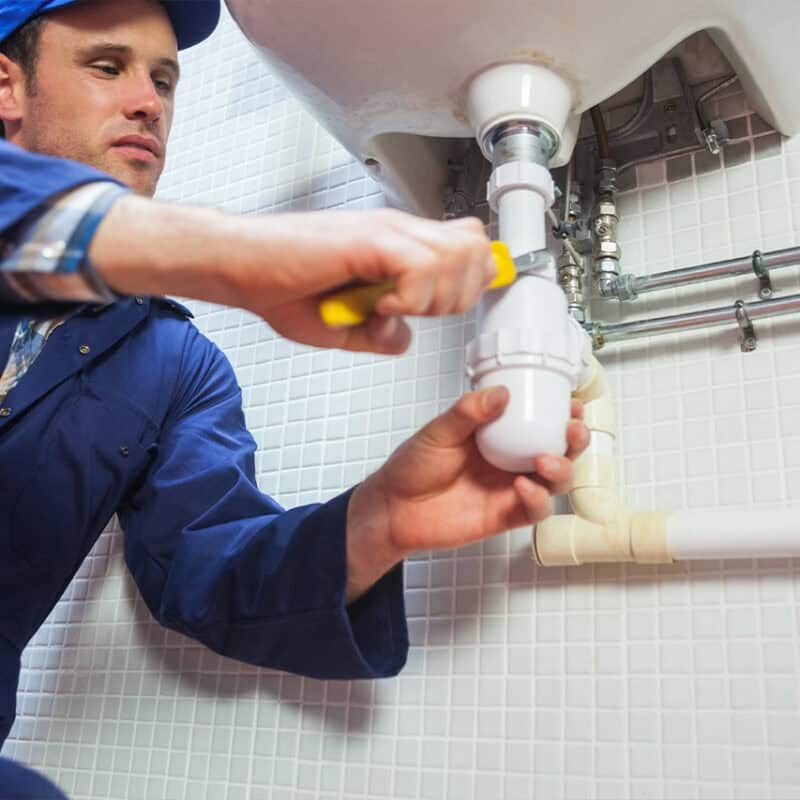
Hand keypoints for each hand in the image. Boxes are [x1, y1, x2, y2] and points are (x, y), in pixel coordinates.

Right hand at [93, 200, 493, 353]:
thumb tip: (403, 338)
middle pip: (475, 249)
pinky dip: (410, 297)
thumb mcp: (341, 326)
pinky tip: (379, 305)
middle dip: (458, 295)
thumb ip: (379, 334)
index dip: (468, 283)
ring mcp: (386, 232)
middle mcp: (399, 232)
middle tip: (418, 313)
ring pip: (458, 255)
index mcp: (398, 246)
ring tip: (394, 308)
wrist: (239, 267)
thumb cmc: (280, 287)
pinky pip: (420, 266)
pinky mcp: (368, 239)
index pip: (468, 247)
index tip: (438, 309)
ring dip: (434, 296)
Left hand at [344, 387, 589, 600]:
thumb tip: (500, 393)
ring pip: (555, 482)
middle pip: (559, 451)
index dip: (561, 414)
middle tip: (572, 431)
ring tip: (545, 460)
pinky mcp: (505, 516)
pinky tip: (523, 486)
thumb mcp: (438, 432)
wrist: (393, 508)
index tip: (571, 403)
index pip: (539, 421)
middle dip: (574, 442)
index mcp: (498, 435)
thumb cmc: (412, 467)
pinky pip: (534, 509)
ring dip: (561, 469)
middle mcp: (510, 461)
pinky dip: (537, 498)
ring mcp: (510, 489)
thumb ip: (468, 413)